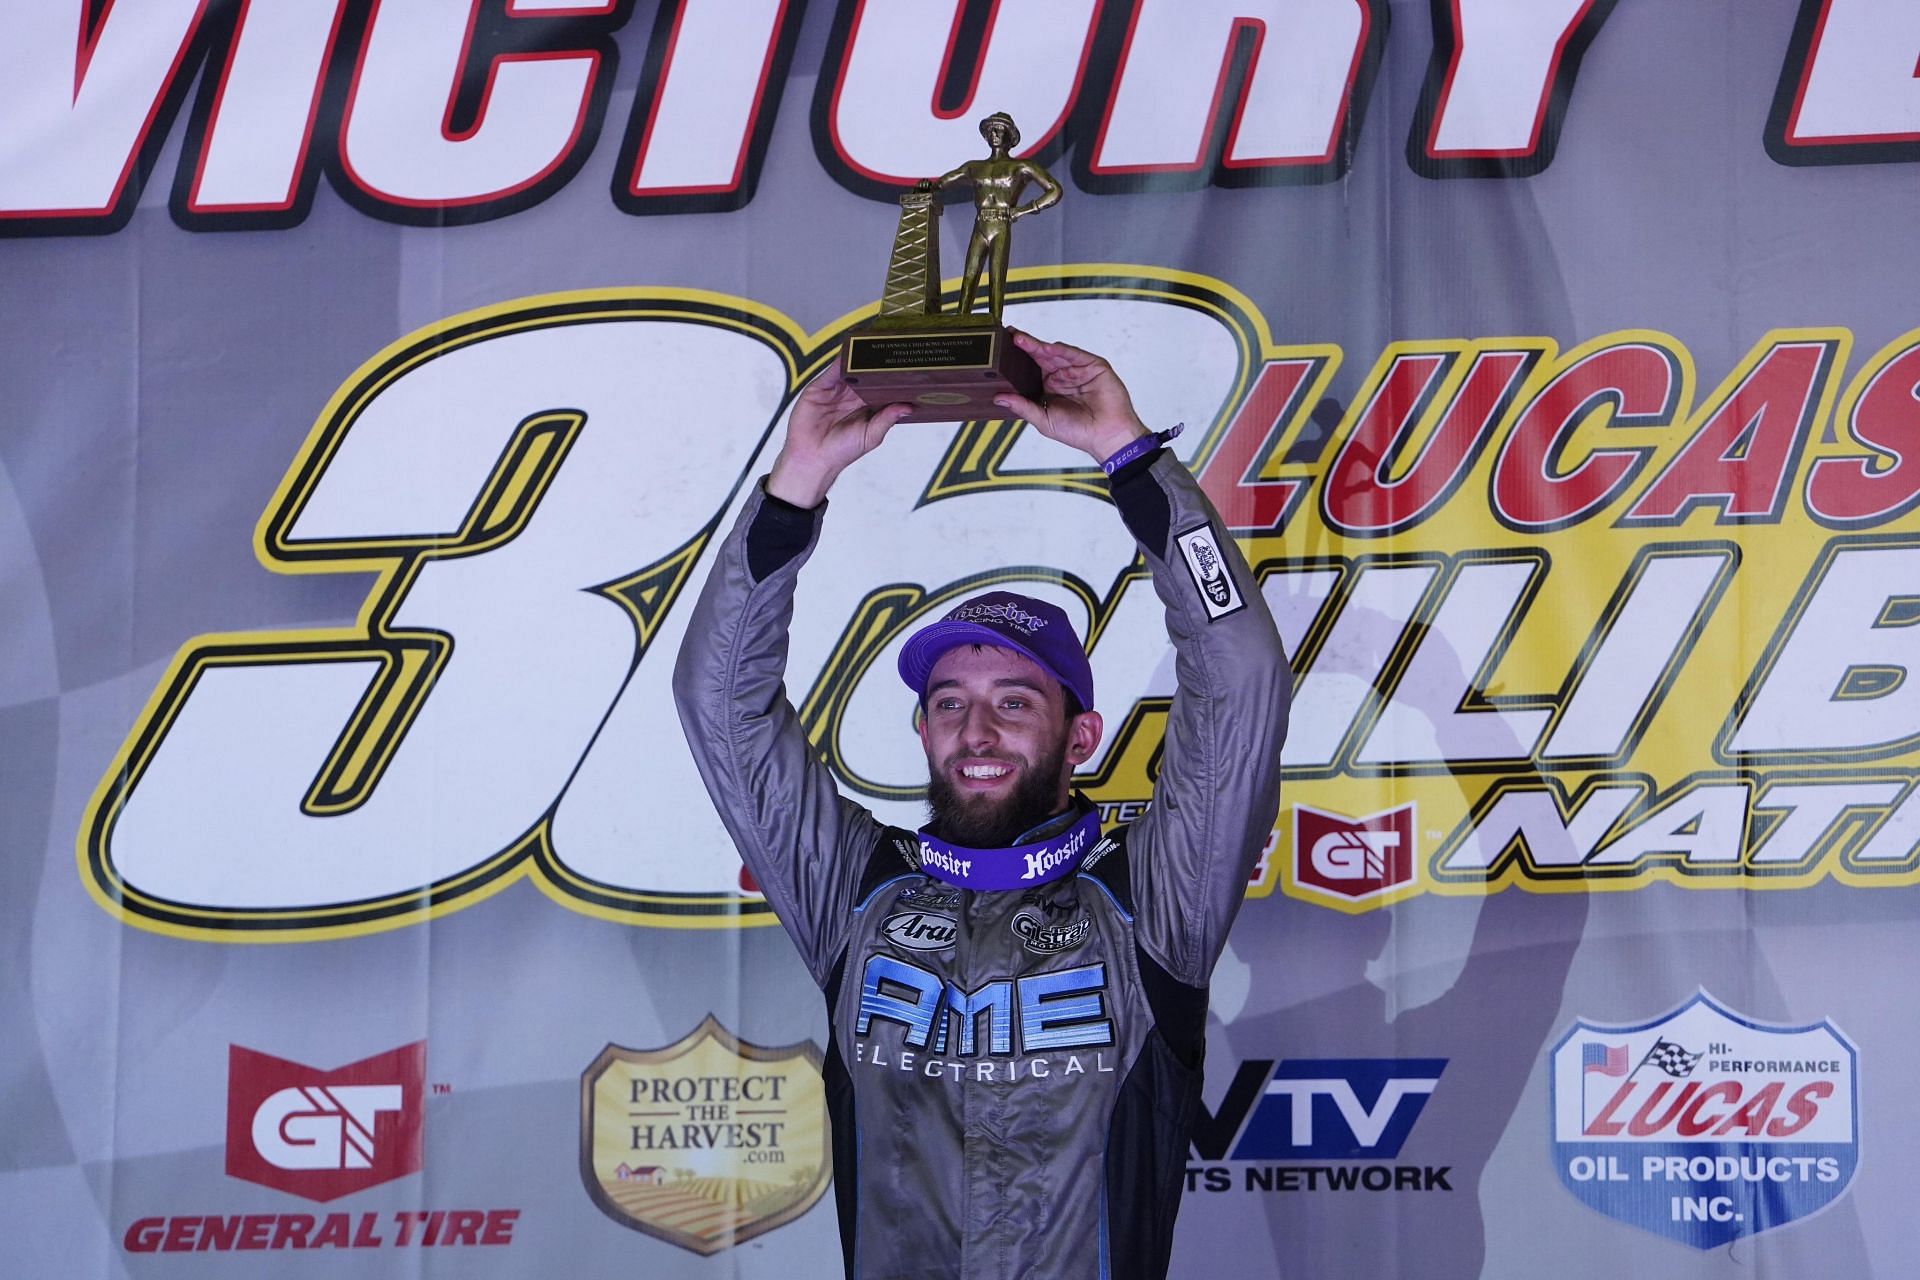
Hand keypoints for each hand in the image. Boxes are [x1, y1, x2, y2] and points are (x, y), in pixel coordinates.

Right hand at [766, 359, 911, 506]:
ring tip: (871, 346)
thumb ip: (887, 419)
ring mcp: (836, 390)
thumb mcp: (871, 436)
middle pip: (866, 374)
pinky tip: (848, 354)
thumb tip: (907, 408)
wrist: (813, 457)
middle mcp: (852, 396)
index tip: (906, 369)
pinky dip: (840, 361)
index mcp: (867, 406)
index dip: (892, 379)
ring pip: (850, 369)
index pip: (882, 387)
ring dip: (859, 359)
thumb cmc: (841, 451)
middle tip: (890, 352)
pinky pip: (832, 371)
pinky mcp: (820, 387)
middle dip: (876, 364)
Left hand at [993, 332, 1148, 463]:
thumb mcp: (1043, 420)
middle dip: (1026, 346)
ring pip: (1056, 353)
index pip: (1031, 369)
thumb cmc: (1079, 432)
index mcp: (1050, 388)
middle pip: (1042, 357)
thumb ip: (1022, 407)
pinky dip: (1062, 350)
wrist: (1107, 436)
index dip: (1018, 359)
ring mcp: (1078, 370)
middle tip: (1011, 337)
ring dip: (1040, 346)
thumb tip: (999, 397)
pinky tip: (1048, 347)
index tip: (1003, 349)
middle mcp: (1063, 377)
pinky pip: (1075, 355)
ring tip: (1022, 341)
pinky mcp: (1093, 366)